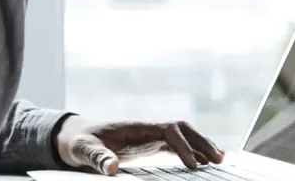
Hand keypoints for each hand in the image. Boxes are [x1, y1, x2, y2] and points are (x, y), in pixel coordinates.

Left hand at [55, 117, 223, 175]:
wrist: (75, 136)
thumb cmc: (79, 141)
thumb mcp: (84, 150)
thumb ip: (98, 158)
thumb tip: (112, 167)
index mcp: (134, 126)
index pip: (167, 130)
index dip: (182, 145)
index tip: (193, 164)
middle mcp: (146, 128)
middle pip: (181, 128)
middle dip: (200, 141)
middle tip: (218, 158)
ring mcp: (148, 136)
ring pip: (181, 135)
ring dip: (200, 144)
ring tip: (218, 159)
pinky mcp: (148, 145)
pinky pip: (175, 145)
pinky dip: (191, 152)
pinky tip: (201, 162)